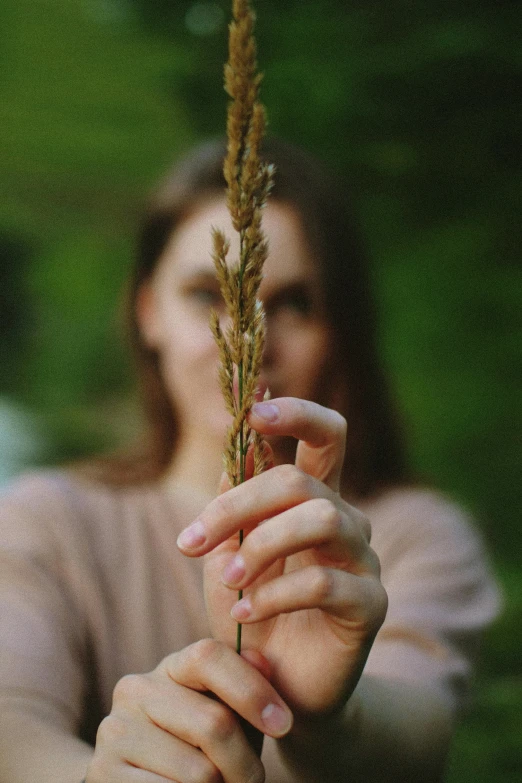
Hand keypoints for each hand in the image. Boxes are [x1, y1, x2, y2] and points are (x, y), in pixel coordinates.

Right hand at [86, 640, 291, 781]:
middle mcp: (137, 689)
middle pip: (214, 723)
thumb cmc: (201, 747)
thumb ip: (246, 687)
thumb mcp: (227, 714)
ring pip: (199, 772)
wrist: (142, 781)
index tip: (284, 725)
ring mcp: (117, 730)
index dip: (252, 689)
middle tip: (254, 780)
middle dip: (246, 764)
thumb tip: (262, 658)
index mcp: (171, 666)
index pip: (210, 656)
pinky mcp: (104, 772)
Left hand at [177, 397, 387, 719]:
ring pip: (321, 518)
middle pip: (304, 479)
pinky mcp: (370, 604)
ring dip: (262, 544)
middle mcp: (345, 519)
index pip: (324, 436)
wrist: (271, 688)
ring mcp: (363, 560)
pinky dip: (274, 594)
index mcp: (313, 499)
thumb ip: (233, 500)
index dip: (296, 413)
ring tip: (229, 579)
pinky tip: (245, 613)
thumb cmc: (249, 612)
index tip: (253, 410)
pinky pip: (324, 581)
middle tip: (194, 540)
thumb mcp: (228, 551)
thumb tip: (235, 440)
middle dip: (241, 503)